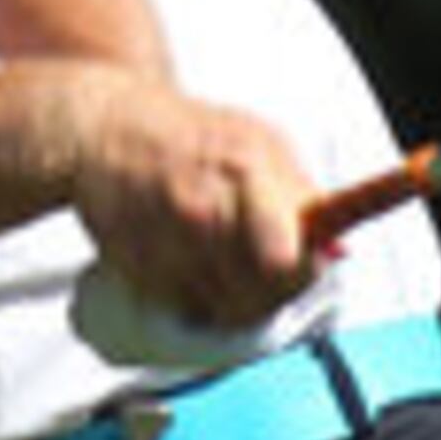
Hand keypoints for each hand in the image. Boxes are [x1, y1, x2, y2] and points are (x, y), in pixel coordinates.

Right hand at [61, 71, 319, 333]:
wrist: (104, 129)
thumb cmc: (188, 135)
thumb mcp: (258, 142)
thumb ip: (301, 195)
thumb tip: (336, 250)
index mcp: (243, 170)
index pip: (284, 258)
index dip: (300, 274)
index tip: (301, 270)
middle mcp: (200, 208)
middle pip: (256, 294)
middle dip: (271, 293)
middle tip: (268, 275)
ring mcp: (164, 241)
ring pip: (222, 310)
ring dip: (234, 300)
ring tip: (228, 266)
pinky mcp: (134, 266)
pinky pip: (183, 308)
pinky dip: (194, 297)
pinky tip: (191, 263)